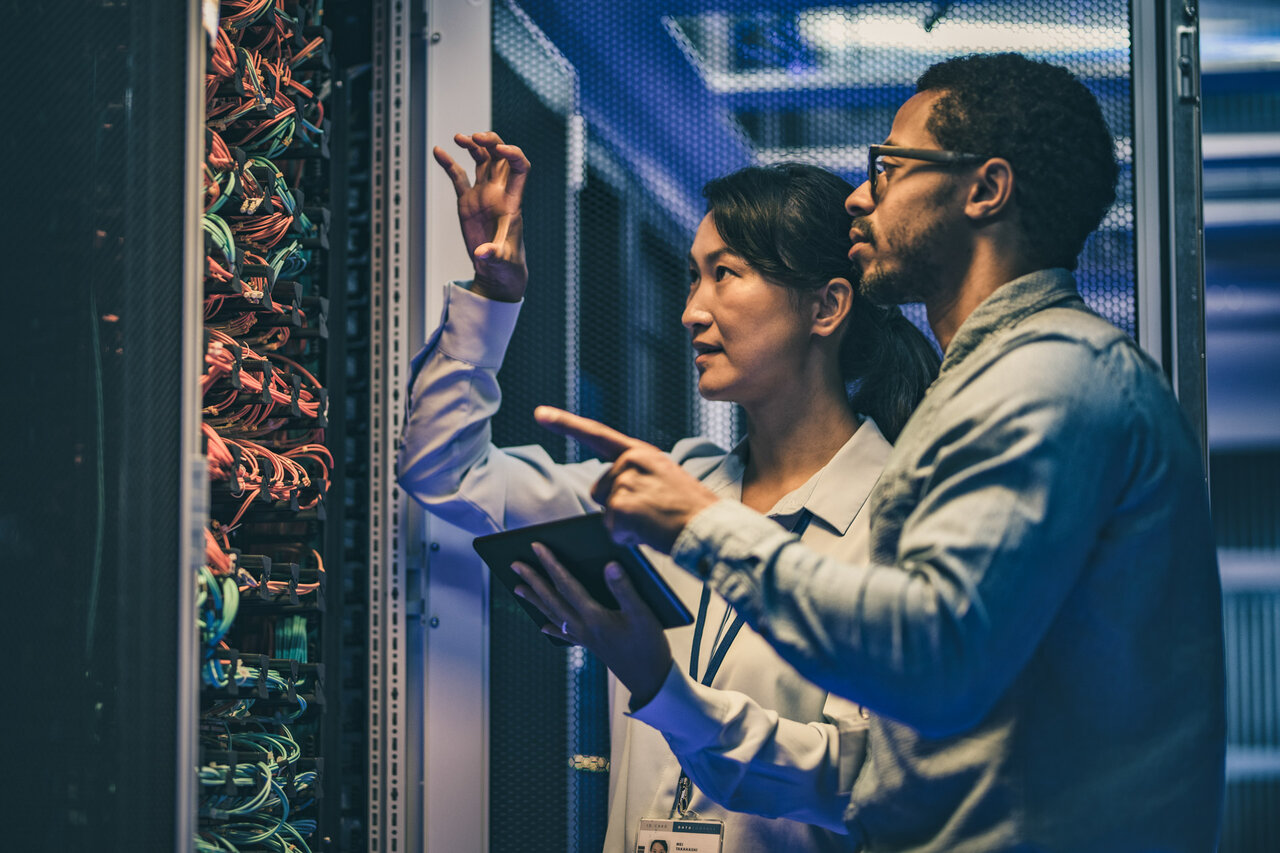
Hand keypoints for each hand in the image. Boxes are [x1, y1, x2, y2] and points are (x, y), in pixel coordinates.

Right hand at [433, 131, 529, 300]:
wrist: (497, 271)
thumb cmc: (507, 265)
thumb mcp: (502, 261)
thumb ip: (494, 255)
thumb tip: (483, 254)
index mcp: (512, 201)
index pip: (519, 168)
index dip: (513, 154)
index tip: (500, 149)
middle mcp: (499, 193)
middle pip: (500, 157)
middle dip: (491, 142)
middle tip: (475, 137)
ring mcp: (483, 195)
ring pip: (481, 161)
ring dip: (473, 146)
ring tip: (459, 137)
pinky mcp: (468, 202)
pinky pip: (458, 177)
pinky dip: (449, 163)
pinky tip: (438, 151)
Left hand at [512, 542, 672, 707]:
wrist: (650, 680)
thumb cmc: (649, 646)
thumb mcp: (642, 614)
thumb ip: (624, 588)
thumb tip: (609, 564)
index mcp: (594, 616)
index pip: (566, 584)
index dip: (551, 564)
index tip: (536, 547)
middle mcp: (584, 627)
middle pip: (552, 599)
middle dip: (533, 580)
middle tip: (515, 565)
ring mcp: (584, 638)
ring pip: (553, 615)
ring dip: (535, 600)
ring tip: (519, 588)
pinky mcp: (590, 646)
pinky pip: (564, 634)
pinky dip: (552, 628)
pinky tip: (543, 627)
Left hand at [535, 406, 719, 552]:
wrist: (711, 528)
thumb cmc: (692, 510)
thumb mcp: (665, 478)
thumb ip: (637, 475)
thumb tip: (608, 493)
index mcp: (642, 452)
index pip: (597, 434)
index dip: (565, 423)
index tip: (539, 413)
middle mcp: (631, 462)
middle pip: (600, 490)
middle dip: (617, 507)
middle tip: (652, 513)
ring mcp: (625, 483)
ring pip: (606, 512)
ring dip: (625, 524)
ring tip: (655, 521)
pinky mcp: (622, 508)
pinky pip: (612, 530)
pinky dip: (629, 538)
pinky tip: (651, 532)